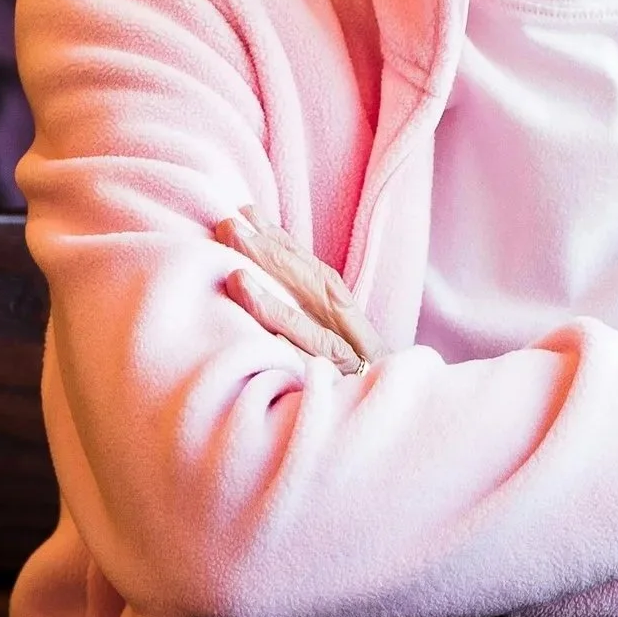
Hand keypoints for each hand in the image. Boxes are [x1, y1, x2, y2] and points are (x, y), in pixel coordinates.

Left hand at [214, 209, 387, 374]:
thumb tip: (256, 255)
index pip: (306, 264)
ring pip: (305, 325)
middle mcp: (343, 324)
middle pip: (306, 284)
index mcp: (339, 307)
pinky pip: (311, 368)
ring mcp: (342, 356)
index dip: (277, 237)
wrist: (388, 404)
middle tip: (229, 227)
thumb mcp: (329, 327)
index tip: (245, 212)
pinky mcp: (338, 385)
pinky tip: (266, 340)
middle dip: (268, 254)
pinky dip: (292, 352)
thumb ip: (300, 295)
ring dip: (272, 301)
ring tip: (236, 277)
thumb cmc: (351, 366)